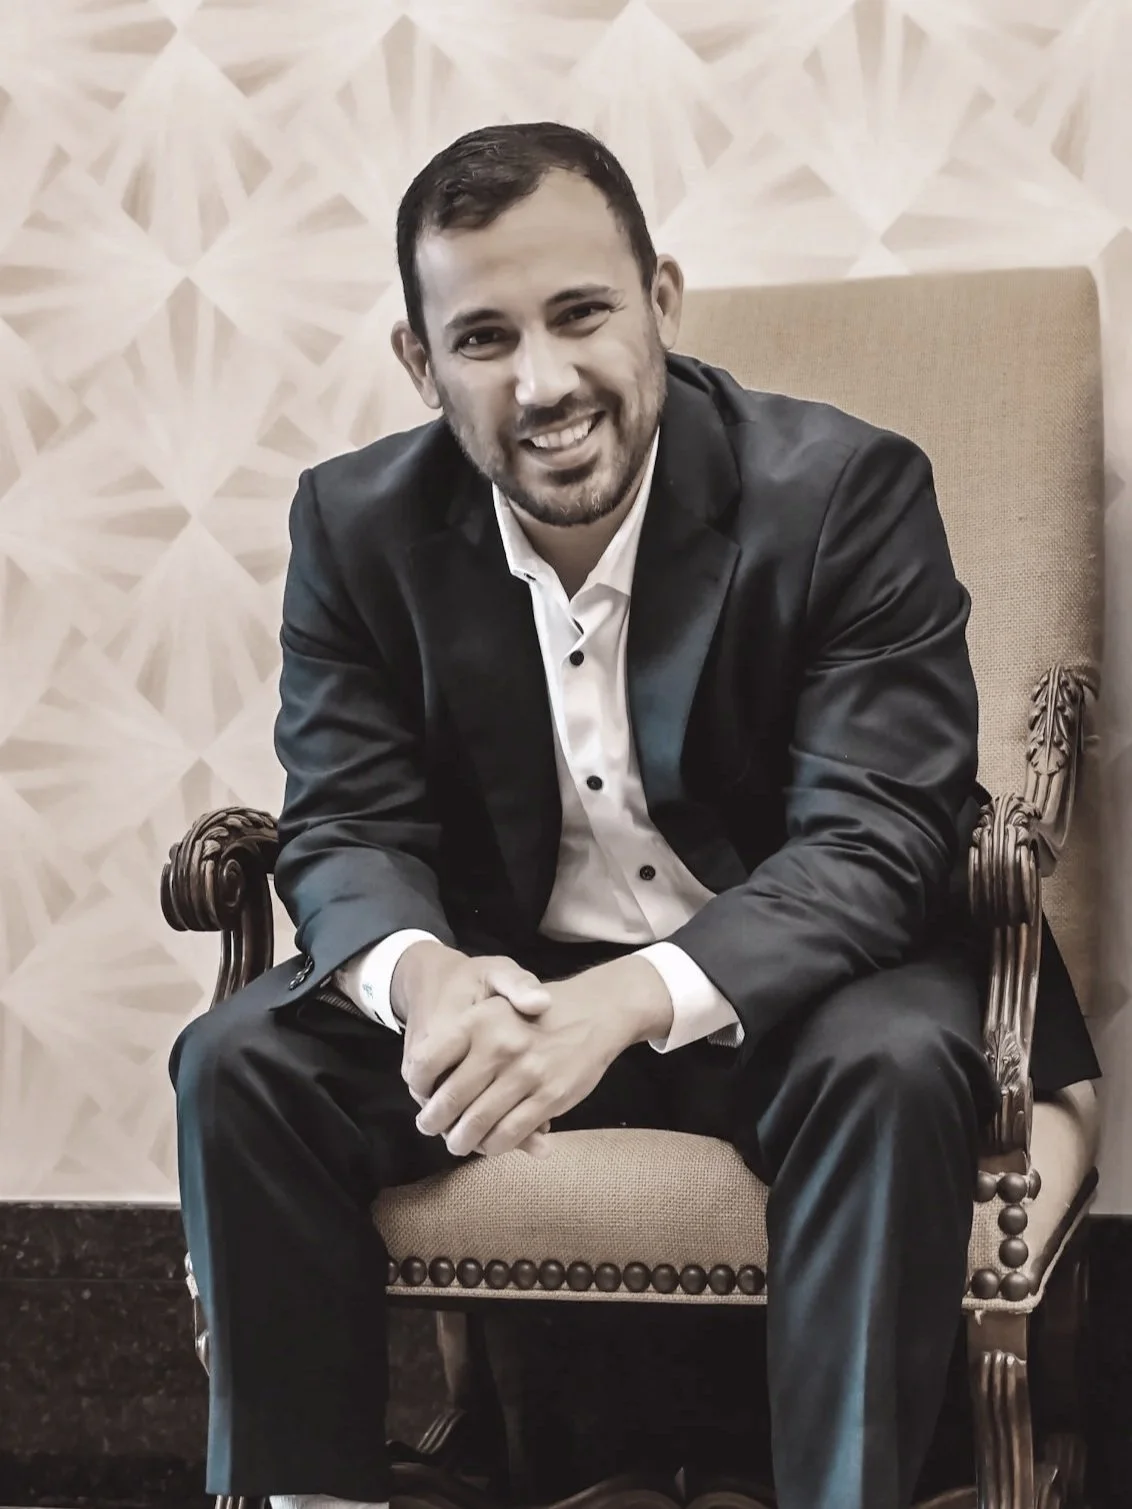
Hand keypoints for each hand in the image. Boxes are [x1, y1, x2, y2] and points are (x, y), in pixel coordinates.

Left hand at [413, 954, 673, 1158]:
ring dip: (461, 1140)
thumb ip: (458, 1043)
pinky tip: (490, 1144)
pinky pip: (510, 1133)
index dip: (418, 1085)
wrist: (592, 1011)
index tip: (420, 1095)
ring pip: (477, 1124)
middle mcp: (499, 1045)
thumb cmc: (531, 1015)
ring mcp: (526, 1072)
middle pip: (448, 1101)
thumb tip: (418, 1082)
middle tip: (430, 1128)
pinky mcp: (549, 1096)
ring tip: (456, 1142)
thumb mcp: (492, 1008)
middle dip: (433, 1122)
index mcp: (478, 1020)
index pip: (427, 1062)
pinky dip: (494, 1145)